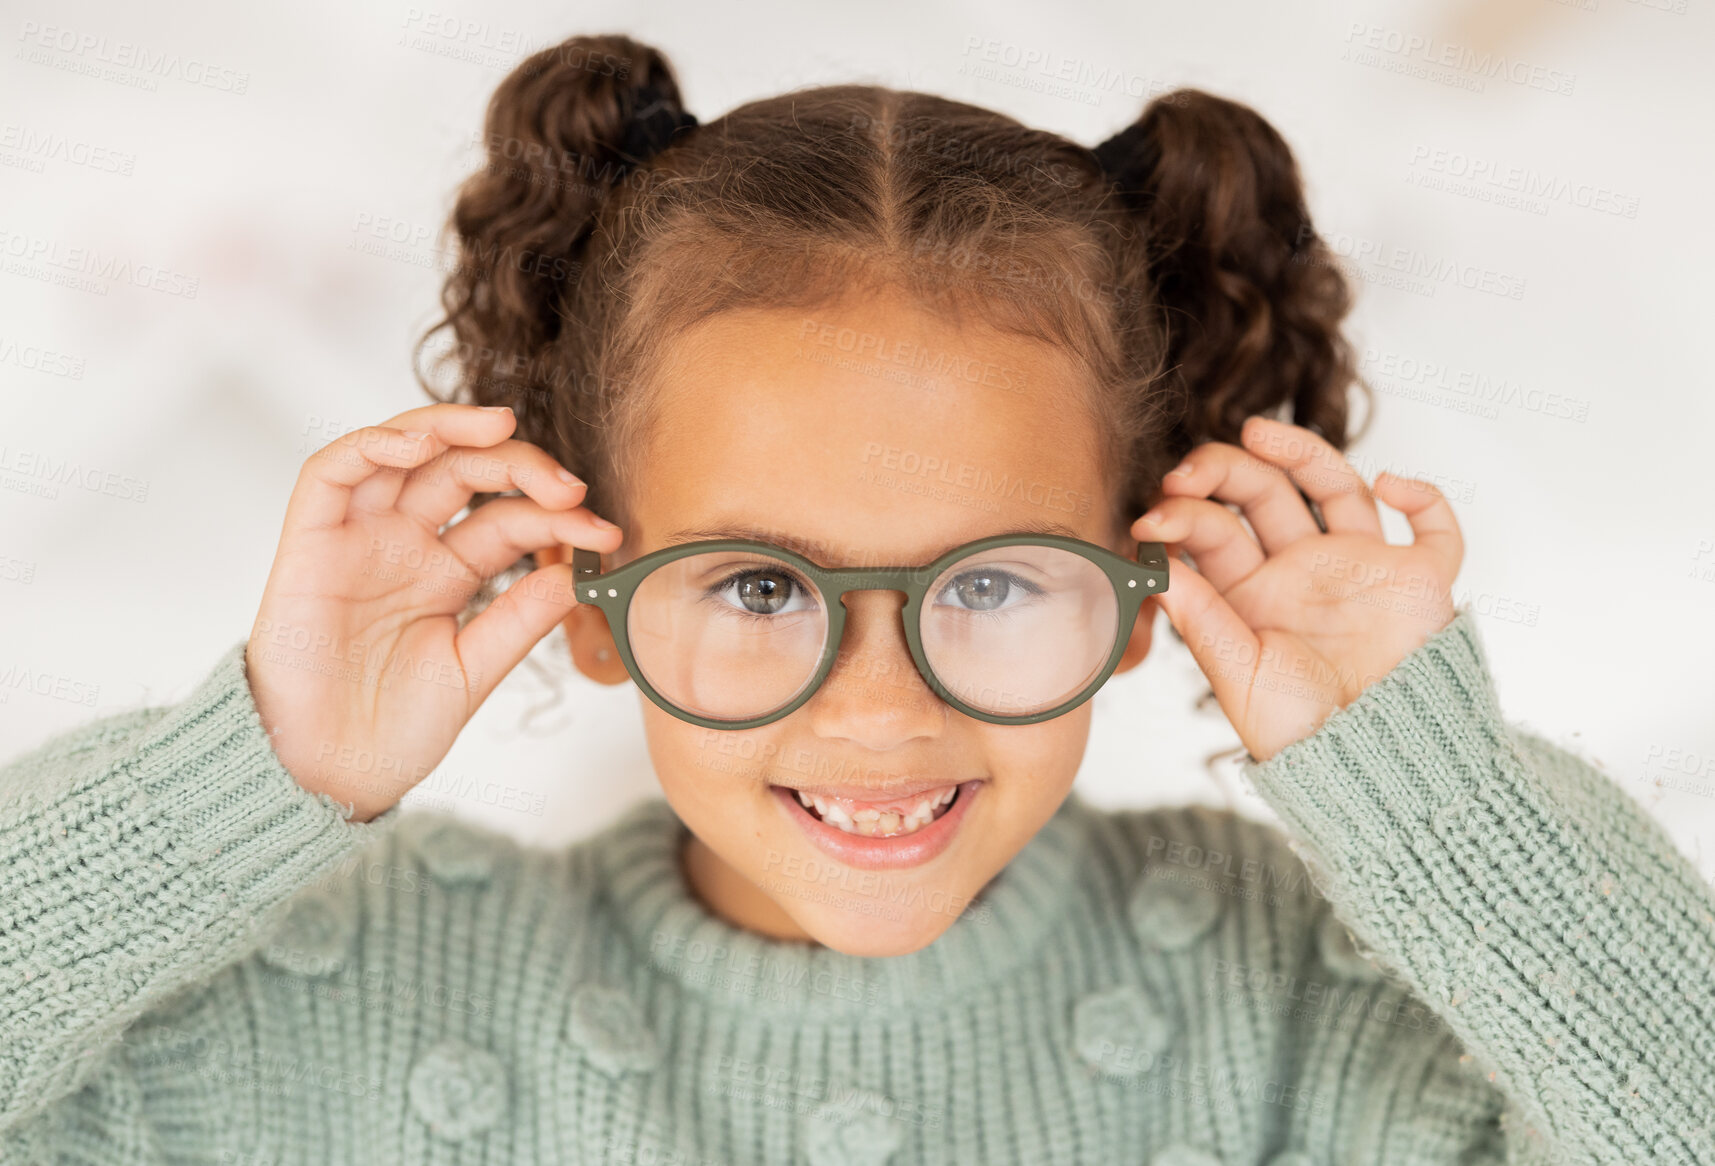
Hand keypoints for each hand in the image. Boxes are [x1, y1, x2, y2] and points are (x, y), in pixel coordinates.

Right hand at [246, 403, 623, 819]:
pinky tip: (421, 444)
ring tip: (501, 427)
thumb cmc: (392, 729)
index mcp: (449, 572)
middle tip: (568, 485)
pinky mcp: (309, 541)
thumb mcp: (474, 669)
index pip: (509, 520)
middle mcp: (405, 544)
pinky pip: (332, 472)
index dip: (557, 516)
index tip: (605, 532)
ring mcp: (358, 538)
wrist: (327, 776)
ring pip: (402, 452)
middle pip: (464, 471)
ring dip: (450, 427)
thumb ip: (520, 620)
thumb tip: (577, 572)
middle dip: (520, 465)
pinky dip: (374, 445)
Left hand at [1133, 415, 1462, 762]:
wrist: (1375, 767)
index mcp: (1250, 591)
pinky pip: (1433, 526)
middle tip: (1189, 469)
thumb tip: (1156, 565)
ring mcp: (1361, 566)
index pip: (1212, 531)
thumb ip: (1202, 619)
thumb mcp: (1239, 675)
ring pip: (1336, 487)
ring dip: (1301, 452)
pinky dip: (1424, 496)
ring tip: (1256, 432)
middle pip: (1263, 494)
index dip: (1181, 516)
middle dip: (1224, 471)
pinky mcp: (1421, 577)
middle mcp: (1302, 568)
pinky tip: (1392, 483)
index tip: (1151, 519)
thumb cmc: (1301, 733)